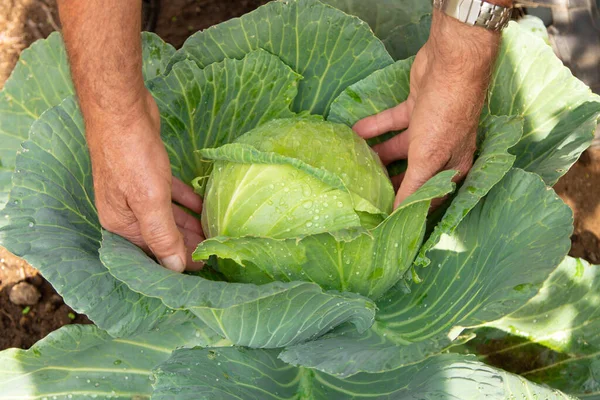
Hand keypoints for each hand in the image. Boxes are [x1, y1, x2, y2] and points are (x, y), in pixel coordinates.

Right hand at [87, 90, 203, 271]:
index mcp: (120, 223)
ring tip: (214, 232)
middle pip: (162, 235)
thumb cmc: (132, 157)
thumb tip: (174, 268)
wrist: (122, 111)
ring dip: (189, 224)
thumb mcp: (149, 201)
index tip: (204, 266)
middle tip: (214, 250)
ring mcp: (137, 191)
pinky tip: (204, 205)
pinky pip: (171, 195)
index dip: (178, 260)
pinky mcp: (149, 173)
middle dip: (187, 243)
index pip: (153, 252)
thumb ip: (162, 235)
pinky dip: (187, 201)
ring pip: (168, 215)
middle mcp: (126, 211)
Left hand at [354, 11, 499, 207]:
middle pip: (410, 173)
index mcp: (451, 168)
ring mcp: (427, 129)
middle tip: (362, 192)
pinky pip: (390, 124)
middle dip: (387, 182)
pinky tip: (354, 133)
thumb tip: (397, 216)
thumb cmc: (445, 116)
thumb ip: (412, 187)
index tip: (382, 216)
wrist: (451, 64)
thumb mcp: (428, 158)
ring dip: (377, 155)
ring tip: (353, 165)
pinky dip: (374, 128)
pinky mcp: (414, 109)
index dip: (406, 207)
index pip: (426, 196)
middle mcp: (441, 151)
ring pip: (398, 149)